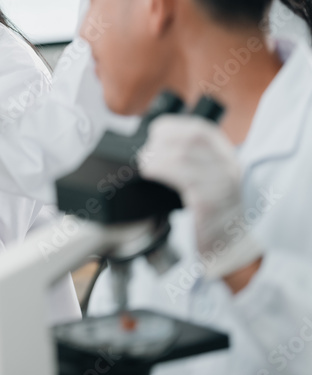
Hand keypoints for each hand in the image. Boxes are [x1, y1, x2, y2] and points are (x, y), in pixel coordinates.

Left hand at [138, 114, 262, 279]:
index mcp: (228, 158)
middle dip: (162, 140)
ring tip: (144, 164)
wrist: (230, 247)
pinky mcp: (209, 203)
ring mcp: (222, 185)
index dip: (173, 127)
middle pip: (193, 139)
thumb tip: (154, 143)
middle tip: (145, 153)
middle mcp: (230, 168)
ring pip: (184, 157)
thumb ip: (191, 160)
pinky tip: (149, 173)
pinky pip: (183, 180)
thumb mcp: (208, 179)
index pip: (201, 130)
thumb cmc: (213, 212)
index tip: (154, 133)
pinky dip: (161, 171)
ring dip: (156, 157)